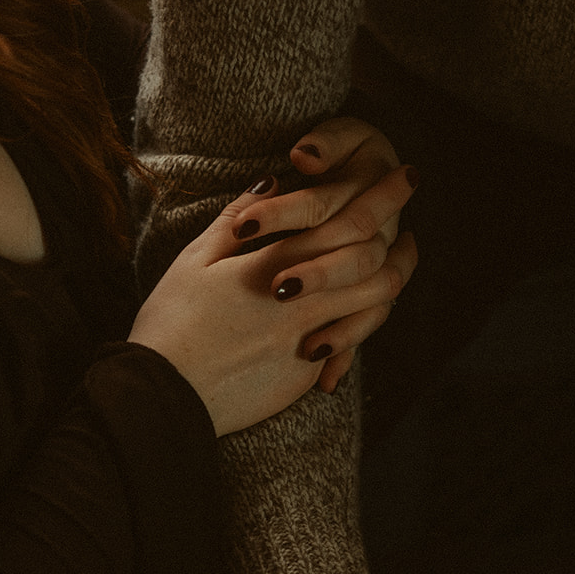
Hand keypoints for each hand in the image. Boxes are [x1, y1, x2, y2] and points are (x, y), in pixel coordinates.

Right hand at [128, 166, 417, 432]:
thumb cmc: (170, 324)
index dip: (381, 196)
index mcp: (270, 266)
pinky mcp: (304, 376)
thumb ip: (236, 219)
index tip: (403, 176)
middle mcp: (298, 303)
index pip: (343, 220)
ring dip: (395, 271)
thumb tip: (271, 181)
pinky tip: (370, 298)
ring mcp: (307, 343)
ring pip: (373, 301)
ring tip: (404, 251)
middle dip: (398, 223)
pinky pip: (350, 341)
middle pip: (372, 257)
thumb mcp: (193, 262)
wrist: (164, 397)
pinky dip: (366, 314)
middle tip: (410, 202)